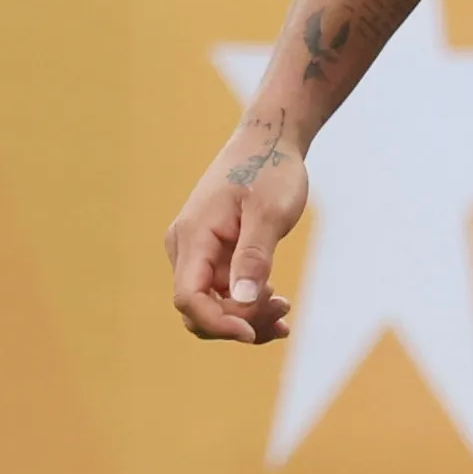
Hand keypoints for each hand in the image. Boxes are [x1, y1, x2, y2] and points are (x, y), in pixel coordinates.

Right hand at [165, 118, 308, 343]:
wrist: (268, 142)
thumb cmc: (269, 170)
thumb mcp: (269, 212)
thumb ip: (255, 255)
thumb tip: (243, 300)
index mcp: (193, 237)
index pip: (188, 298)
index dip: (217, 322)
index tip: (252, 331)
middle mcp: (187, 248)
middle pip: (199, 309)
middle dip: (238, 321)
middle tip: (284, 308)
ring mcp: (199, 252)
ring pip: (212, 304)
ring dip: (247, 316)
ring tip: (285, 309)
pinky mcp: (214, 254)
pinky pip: (224, 292)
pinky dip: (249, 305)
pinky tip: (279, 308)